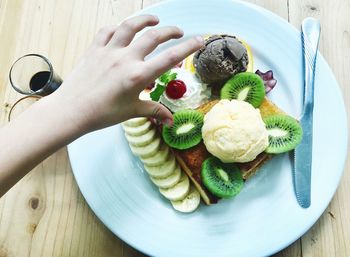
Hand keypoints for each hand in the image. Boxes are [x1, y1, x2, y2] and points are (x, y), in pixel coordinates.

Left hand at [51, 14, 203, 132]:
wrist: (72, 111)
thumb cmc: (103, 114)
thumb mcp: (132, 111)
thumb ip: (154, 111)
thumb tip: (170, 121)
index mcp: (138, 76)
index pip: (169, 58)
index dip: (188, 48)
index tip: (199, 40)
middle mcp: (126, 59)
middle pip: (153, 36)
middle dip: (170, 31)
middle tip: (179, 32)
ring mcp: (109, 51)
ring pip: (130, 26)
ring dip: (145, 20)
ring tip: (155, 20)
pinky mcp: (94, 49)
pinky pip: (108, 31)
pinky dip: (118, 28)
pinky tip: (124, 30)